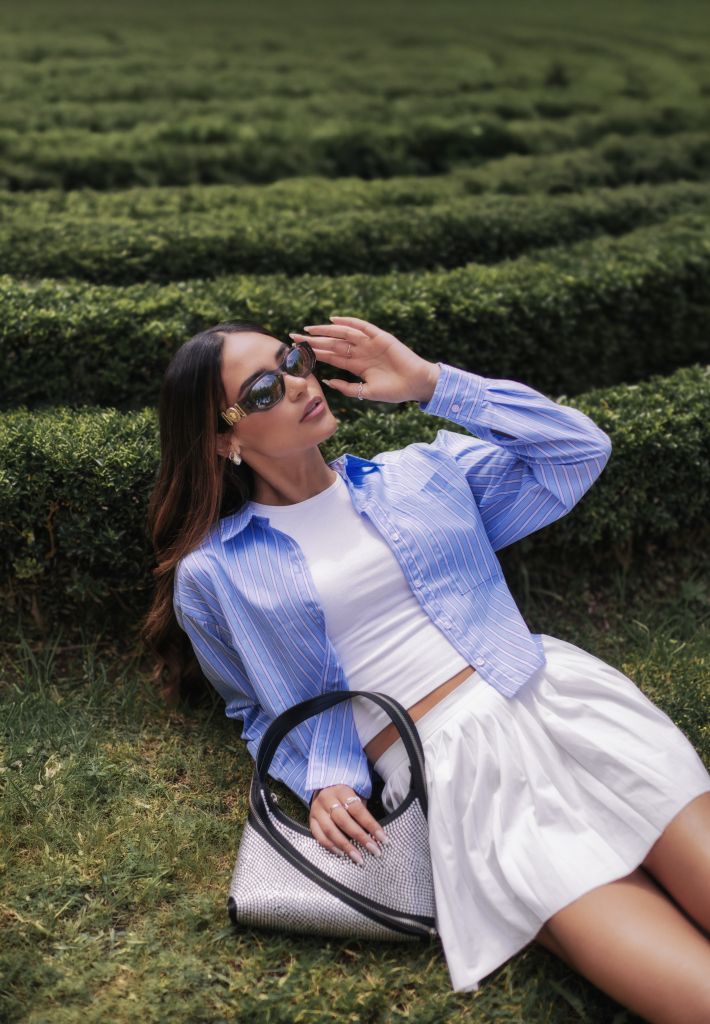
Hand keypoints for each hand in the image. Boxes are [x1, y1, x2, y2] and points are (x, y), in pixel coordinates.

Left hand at [289, 315, 439, 404]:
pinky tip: (333, 320)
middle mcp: (360, 352)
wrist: (415, 384)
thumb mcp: (366, 392)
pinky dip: (348, 322)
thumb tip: (327, 381)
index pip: (331, 356)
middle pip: (333, 343)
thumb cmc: (394, 391)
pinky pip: (362, 327)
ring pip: (343, 334)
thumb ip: (348, 388)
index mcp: (356, 365)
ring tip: (308, 329)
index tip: (297, 351)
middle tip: (294, 337)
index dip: (315, 353)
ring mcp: (369, 343)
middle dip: (314, 341)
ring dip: (326, 331)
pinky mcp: (380, 337)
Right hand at [309, 785, 389, 863]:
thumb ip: (364, 814)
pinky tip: (342, 854)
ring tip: (358, 858)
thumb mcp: (356, 796)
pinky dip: (330, 846)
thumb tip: (377, 837)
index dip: (371, 825)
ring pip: (330, 830)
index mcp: (342, 791)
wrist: (324, 787)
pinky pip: (319, 836)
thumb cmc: (346, 795)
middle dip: (360, 837)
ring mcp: (317, 810)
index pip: (358, 809)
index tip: (383, 839)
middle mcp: (327, 799)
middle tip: (374, 850)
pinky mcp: (311, 820)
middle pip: (344, 821)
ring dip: (346, 846)